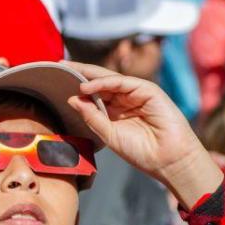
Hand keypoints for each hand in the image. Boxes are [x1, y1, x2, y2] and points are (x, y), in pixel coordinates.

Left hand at [65, 62, 223, 207]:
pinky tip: (87, 87)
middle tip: (59, 64)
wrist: (168, 160)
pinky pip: (122, 82)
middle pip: (99, 83)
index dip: (76, 88)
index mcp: (115, 112)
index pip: (93, 95)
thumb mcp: (109, 135)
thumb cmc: (142, 152)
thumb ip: (92, 117)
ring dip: (89, 75)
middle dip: (79, 73)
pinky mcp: (148, 90)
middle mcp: (125, 100)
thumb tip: (72, 99)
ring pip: (109, 79)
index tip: (56, 81)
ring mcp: (136, 94)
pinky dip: (104, 82)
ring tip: (69, 72)